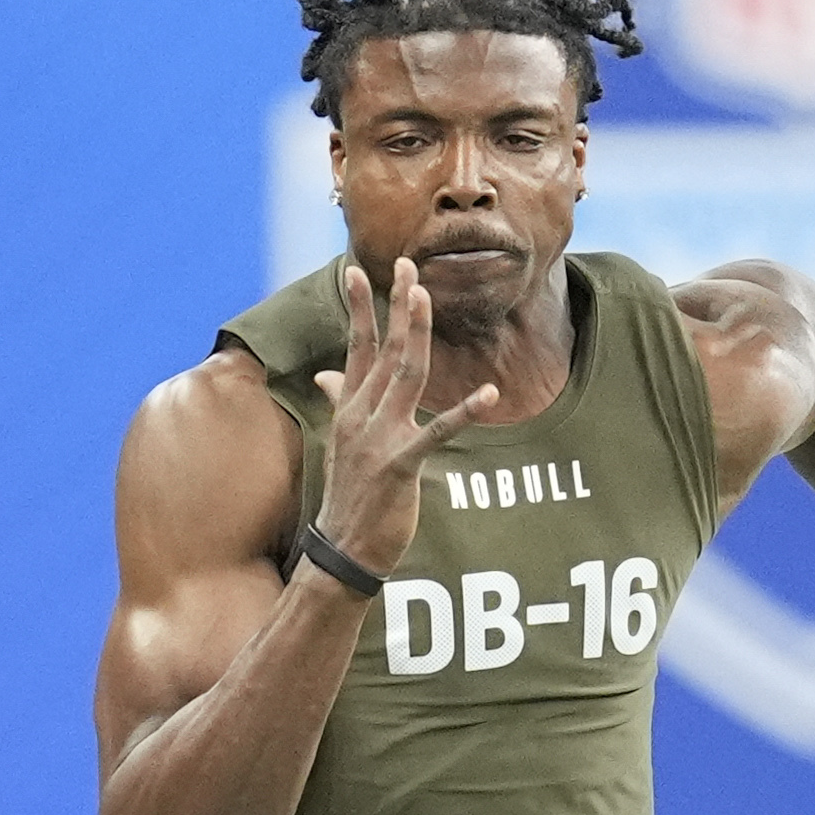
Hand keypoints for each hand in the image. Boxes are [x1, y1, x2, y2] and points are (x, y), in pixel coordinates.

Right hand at [301, 258, 490, 584]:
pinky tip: (490, 393)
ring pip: (404, 376)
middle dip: (397, 306)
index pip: (356, 348)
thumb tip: (325, 375)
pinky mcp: (401, 465)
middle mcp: (361, 416)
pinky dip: (464, 411)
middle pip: (384, 351)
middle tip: (409, 265)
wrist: (342, 549)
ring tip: (426, 298)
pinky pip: (438, 432)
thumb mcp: (340, 443)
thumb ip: (339, 401)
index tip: (358, 271)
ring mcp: (380, 439)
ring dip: (416, 335)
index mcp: (350, 409)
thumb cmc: (348, 495)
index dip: (360, 309)